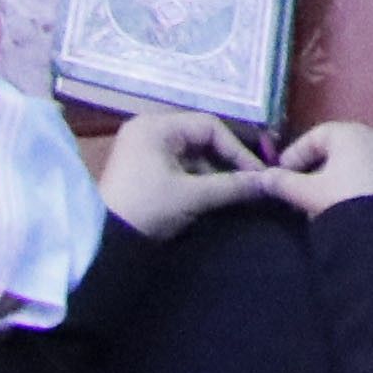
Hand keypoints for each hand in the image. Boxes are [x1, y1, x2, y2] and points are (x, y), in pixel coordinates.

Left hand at [92, 106, 275, 237]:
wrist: (102, 245)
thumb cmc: (147, 209)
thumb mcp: (192, 196)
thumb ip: (233, 185)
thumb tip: (270, 182)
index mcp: (156, 126)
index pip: (209, 127)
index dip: (237, 149)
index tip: (257, 173)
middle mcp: (148, 131)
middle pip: (201, 139)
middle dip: (226, 162)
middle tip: (249, 182)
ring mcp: (142, 151)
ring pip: (192, 156)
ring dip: (213, 174)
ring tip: (233, 193)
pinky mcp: (142, 171)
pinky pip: (179, 168)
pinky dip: (197, 181)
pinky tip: (213, 197)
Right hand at [266, 118, 372, 214]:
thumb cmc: (346, 200)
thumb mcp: (308, 193)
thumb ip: (283, 183)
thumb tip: (261, 177)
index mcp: (352, 133)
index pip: (316, 136)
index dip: (294, 155)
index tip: (281, 176)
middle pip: (339, 149)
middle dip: (316, 170)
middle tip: (301, 194)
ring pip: (359, 165)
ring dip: (339, 181)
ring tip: (324, 206)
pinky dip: (361, 189)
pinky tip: (353, 210)